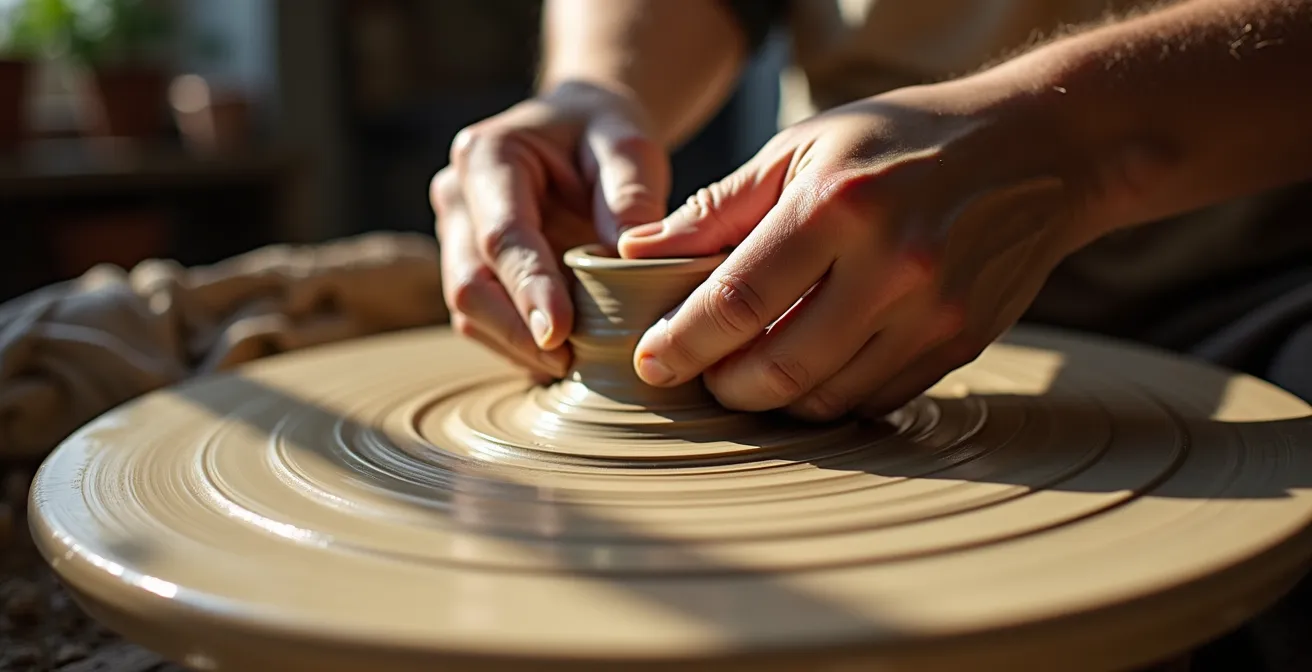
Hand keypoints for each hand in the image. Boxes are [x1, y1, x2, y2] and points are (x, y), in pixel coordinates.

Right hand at [432, 82, 669, 378]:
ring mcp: (456, 237)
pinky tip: (562, 359)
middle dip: (516, 331)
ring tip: (574, 365)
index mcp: (487, 156)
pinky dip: (520, 346)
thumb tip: (629, 255)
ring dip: (517, 345)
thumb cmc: (605, 135)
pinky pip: (485, 320)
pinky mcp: (471, 269)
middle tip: (570, 364)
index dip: (529, 288)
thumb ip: (631, 192)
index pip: (502, 236)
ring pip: (469, 310)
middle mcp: (458, 198)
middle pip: (470, 282)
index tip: (559, 332)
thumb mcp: (630, 146)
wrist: (583, 132)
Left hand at [619, 81, 1097, 419]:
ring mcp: (935, 313)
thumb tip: (638, 252)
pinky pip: (874, 399)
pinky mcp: (962, 344)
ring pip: (826, 398)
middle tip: (699, 372)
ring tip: (748, 371)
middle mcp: (894, 266)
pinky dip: (828, 395)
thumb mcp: (804, 146)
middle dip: (721, 384)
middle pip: (779, 368)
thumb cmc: (904, 139)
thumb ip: (720, 207)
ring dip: (772, 398)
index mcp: (840, 205)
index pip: (739, 299)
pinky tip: (809, 368)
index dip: (684, 341)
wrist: (1037, 148)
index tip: (652, 360)